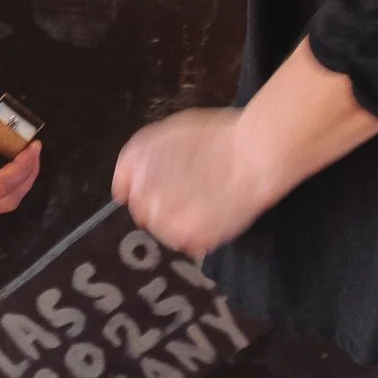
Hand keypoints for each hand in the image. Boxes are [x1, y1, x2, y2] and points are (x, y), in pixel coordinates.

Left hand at [111, 107, 267, 257]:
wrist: (252, 155)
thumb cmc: (217, 138)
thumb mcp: (168, 133)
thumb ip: (141, 158)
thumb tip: (125, 188)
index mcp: (135, 164)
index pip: (124, 188)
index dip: (146, 187)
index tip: (163, 188)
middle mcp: (142, 192)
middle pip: (143, 211)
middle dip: (162, 205)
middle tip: (190, 195)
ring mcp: (164, 218)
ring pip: (163, 230)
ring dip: (178, 222)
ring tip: (205, 204)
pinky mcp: (187, 237)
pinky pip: (185, 244)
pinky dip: (198, 235)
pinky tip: (213, 215)